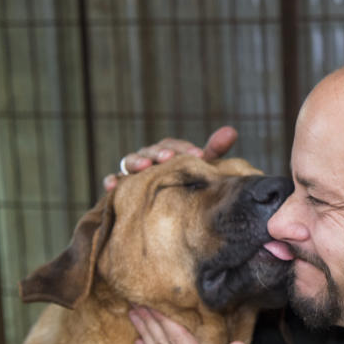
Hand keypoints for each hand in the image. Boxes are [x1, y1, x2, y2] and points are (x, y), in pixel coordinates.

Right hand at [104, 126, 238, 189]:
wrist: (164, 213)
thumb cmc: (184, 184)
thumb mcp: (198, 169)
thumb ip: (213, 151)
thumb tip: (232, 131)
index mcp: (165, 153)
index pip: (171, 145)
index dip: (184, 148)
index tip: (199, 154)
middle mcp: (147, 159)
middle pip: (150, 150)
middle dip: (159, 153)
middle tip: (169, 158)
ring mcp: (131, 173)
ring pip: (129, 162)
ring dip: (136, 162)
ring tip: (145, 166)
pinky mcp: (120, 189)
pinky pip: (113, 182)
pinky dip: (112, 181)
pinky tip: (114, 184)